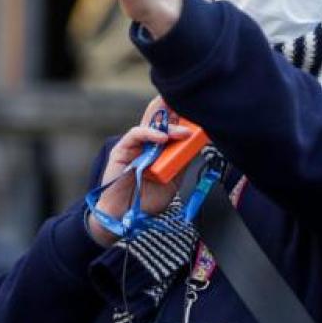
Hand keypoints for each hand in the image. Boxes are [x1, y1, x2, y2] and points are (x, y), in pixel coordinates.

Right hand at [87, 98, 193, 247]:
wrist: (124, 216)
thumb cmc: (146, 200)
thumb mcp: (172, 183)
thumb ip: (180, 165)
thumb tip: (195, 147)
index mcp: (159, 150)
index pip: (170, 127)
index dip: (182, 118)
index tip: (199, 114)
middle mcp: (147, 144)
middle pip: (159, 119)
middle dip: (174, 109)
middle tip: (190, 106)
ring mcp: (134, 145)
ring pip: (150, 124)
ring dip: (169, 125)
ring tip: (185, 131)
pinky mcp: (122, 149)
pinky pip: (136, 134)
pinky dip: (150, 133)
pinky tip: (163, 138)